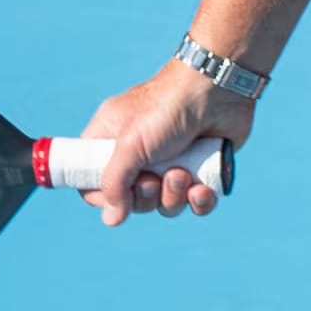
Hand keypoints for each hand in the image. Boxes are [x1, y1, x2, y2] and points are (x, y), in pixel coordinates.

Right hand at [77, 62, 254, 226]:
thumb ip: (114, 183)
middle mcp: (139, 154)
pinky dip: (200, 201)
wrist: (218, 90)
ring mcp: (171, 162)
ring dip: (174, 196)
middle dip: (146, 197)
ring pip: (166, 204)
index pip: (92, 179)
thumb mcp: (130, 144)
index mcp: (111, 140)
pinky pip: (196, 203)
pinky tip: (203, 187)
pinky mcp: (201, 169)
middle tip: (154, 179)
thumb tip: (111, 219)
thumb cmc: (168, 108)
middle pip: (132, 200)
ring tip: (183, 173)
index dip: (101, 196)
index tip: (114, 198)